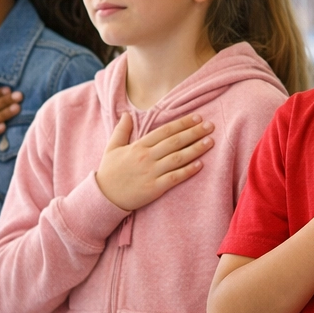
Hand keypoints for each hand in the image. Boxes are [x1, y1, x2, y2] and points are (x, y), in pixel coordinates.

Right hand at [95, 112, 214, 210]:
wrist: (103, 198)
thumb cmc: (109, 172)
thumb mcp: (112, 148)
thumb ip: (121, 130)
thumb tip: (126, 114)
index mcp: (138, 146)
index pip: (164, 131)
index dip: (182, 123)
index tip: (197, 118)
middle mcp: (146, 157)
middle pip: (174, 142)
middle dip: (194, 133)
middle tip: (210, 126)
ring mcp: (151, 173)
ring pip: (177, 158)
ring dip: (195, 149)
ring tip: (210, 142)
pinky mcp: (154, 188)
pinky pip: (174, 178)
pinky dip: (187, 171)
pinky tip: (200, 165)